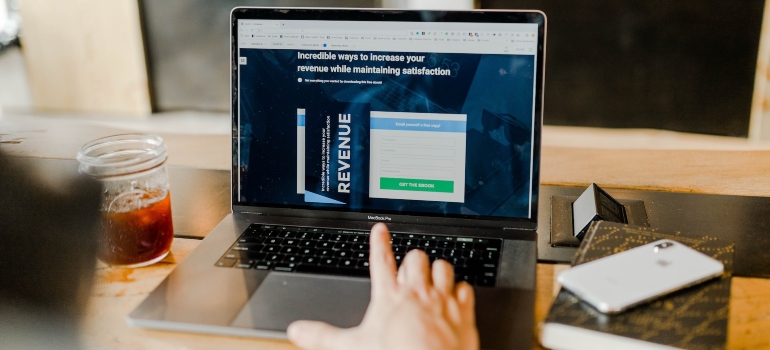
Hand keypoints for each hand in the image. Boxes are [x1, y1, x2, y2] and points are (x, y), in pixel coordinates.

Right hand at [287, 223, 478, 349]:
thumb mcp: (352, 346)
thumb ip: (323, 337)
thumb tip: (298, 332)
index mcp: (389, 297)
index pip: (382, 260)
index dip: (379, 242)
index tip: (380, 229)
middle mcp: (417, 293)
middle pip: (415, 258)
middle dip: (412, 260)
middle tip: (409, 267)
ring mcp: (442, 300)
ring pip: (442, 267)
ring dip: (437, 270)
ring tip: (433, 277)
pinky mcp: (462, 312)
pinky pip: (465, 288)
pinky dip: (460, 290)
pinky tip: (457, 296)